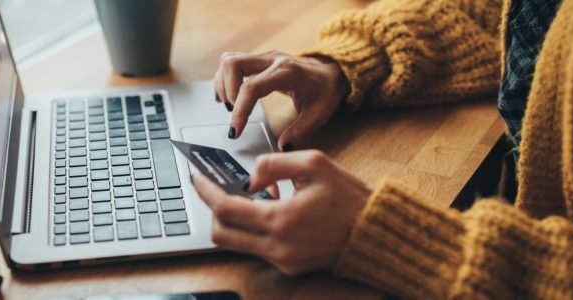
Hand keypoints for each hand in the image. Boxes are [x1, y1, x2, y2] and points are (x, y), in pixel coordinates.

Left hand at [192, 150, 371, 274]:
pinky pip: (257, 248)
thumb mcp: (313, 164)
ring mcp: (282, 260)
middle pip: (222, 234)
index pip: (226, 209)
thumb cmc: (349, 197)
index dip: (206, 192)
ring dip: (235, 220)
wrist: (375, 232)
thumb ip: (273, 164)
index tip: (197, 178)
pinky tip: (271, 210)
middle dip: (213, 210)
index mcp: (280, 220)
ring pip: (237, 243)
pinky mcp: (289, 267)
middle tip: (216, 190)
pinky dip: (255, 229)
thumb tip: (249, 178)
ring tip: (252, 197)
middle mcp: (277, 246)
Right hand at [214, 50, 348, 150]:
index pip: (252, 87)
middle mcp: (272, 60)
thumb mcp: (319, 114)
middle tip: (234, 113)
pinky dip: (225, 79)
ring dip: (223, 84)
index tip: (235, 131)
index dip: (240, 110)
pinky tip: (228, 96)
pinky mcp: (258, 60)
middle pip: (233, 64)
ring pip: (229, 60)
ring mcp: (263, 57)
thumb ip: (300, 130)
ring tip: (231, 105)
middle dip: (227, 92)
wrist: (331, 72)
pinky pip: (233, 63)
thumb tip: (282, 146)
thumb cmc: (325, 91)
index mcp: (287, 72)